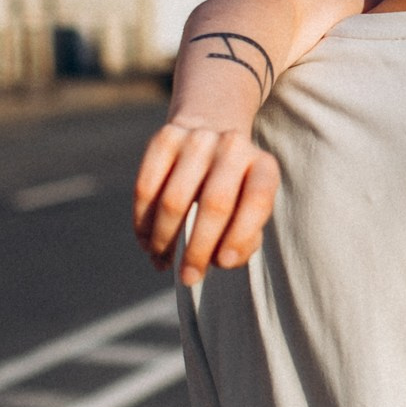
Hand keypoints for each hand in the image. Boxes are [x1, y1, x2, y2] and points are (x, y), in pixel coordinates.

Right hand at [133, 121, 280, 285]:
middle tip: (188, 277)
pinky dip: (142, 222)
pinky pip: (146, 188)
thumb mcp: (250, 208)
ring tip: (162, 260)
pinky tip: (146, 241)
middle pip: (214, 203)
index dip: (241, 234)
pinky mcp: (164, 138)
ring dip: (165, 239)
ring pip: (174, 200)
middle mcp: (233, 146)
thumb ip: (244, 239)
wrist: (211, 129)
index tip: (222, 263)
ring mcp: (197, 138)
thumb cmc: (234, 188)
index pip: (257, 201)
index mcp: (263, 166)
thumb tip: (218, 259)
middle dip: (198, 248)